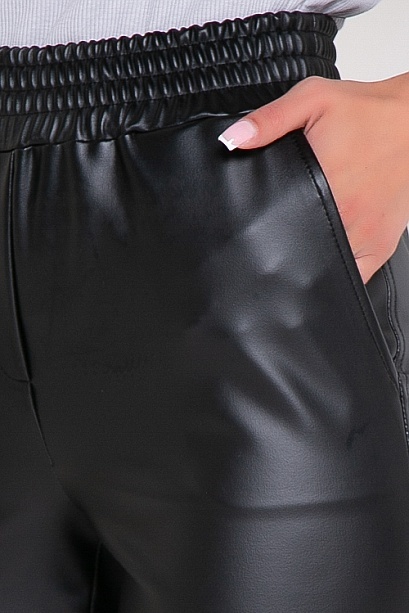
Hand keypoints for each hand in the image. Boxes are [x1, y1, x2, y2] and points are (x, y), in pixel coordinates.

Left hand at [218, 74, 408, 282]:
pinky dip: (337, 272)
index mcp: (326, 183)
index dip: (262, 233)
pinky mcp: (381, 246)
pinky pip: (354, 275)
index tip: (252, 234)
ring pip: (326, 267)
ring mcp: (366, 236)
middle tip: (274, 235)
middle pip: (300, 249)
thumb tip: (234, 139)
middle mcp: (347, 215)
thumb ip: (270, 120)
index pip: (280, 225)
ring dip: (308, 261)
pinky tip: (324, 258)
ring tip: (297, 245)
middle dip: (282, 247)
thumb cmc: (368, 112)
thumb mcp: (314, 100)